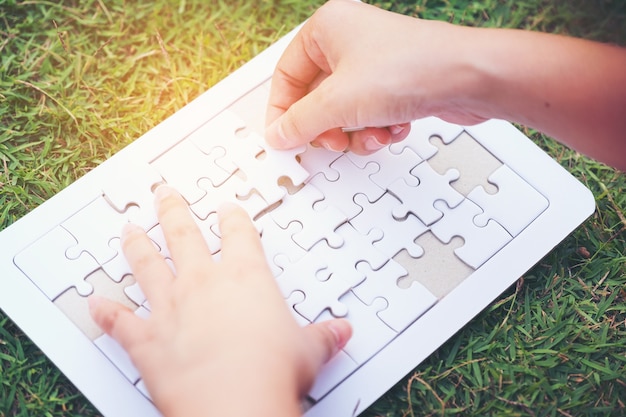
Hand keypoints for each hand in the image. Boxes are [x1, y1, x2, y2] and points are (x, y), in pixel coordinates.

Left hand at [89, 185, 351, 416]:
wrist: (234, 401)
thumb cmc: (272, 369)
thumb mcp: (309, 350)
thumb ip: (324, 336)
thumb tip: (343, 332)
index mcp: (245, 276)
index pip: (238, 233)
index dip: (232, 217)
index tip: (226, 207)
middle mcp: (204, 283)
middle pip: (183, 234)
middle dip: (173, 210)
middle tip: (163, 192)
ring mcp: (171, 308)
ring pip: (147, 265)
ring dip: (136, 245)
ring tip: (129, 228)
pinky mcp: (147, 340)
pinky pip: (121, 323)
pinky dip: (107, 314)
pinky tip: (95, 304)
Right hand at [265, 0, 625, 169]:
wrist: (472, 78)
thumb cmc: (412, 70)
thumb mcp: (339, 102)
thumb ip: (301, 122)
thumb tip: (279, 134)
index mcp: (327, 29)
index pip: (287, 75)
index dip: (283, 111)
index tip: (284, 138)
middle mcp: (350, 42)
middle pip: (316, 97)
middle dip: (327, 127)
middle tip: (333, 142)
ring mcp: (374, 63)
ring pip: (343, 111)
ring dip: (355, 133)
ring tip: (372, 134)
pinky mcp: (395, 84)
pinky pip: (369, 114)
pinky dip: (377, 128)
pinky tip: (394, 129)